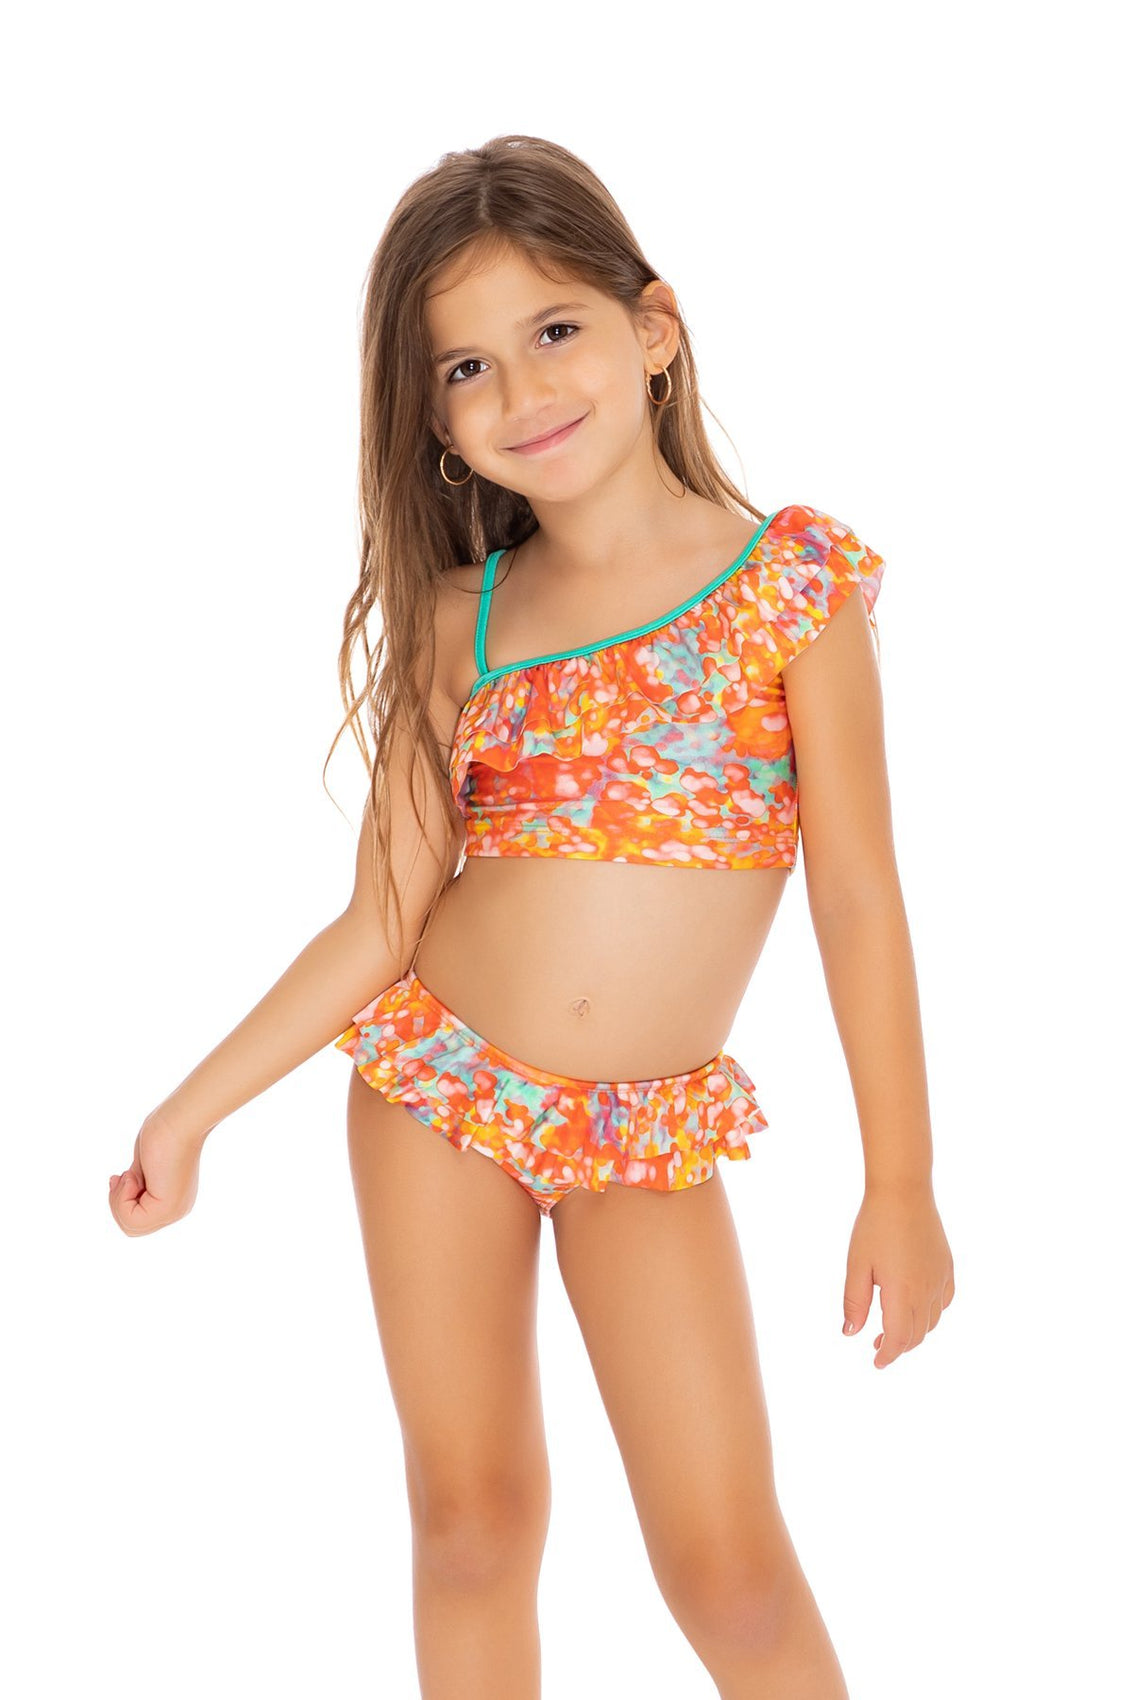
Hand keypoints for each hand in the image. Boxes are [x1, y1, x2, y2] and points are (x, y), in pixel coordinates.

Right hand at [108, 1104, 207, 1236]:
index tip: (121, 1177)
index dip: (121, 1202)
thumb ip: (137, 1183)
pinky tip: (132, 1176)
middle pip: (131, 1228)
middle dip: (117, 1202)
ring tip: (129, 1175)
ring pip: (130, 1227)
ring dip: (119, 1199)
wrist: (180, 1120)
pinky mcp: (166, 1207)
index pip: (137, 1220)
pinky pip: (131, 1219)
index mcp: (173, 1201)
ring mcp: (173, 1211)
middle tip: (122, 1176)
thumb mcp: (144, 1166)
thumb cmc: (164, 1133)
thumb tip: (120, 1190)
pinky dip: (123, 1197)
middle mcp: (176, 1210)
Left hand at [842, 1182, 954, 1367]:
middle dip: (898, 1346)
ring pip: (932, 1321)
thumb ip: (855, 1302)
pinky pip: (945, 1301)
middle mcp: (926, 1291)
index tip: (876, 1362)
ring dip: (915, 1333)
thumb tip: (851, 1333)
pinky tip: (919, 1308)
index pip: (898, 1339)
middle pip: (916, 1334)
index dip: (887, 1355)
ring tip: (894, 1330)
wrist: (903, 1192)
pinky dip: (933, 1314)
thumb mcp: (857, 1264)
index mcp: (902, 1293)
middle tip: (878, 1347)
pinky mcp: (947, 1266)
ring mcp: (940, 1279)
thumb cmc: (875, 1226)